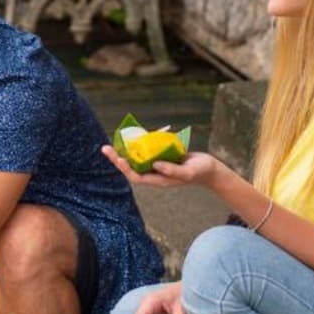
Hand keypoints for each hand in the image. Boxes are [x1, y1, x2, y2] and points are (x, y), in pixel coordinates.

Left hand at [102, 146, 226, 189]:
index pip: (136, 177)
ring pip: (136, 157)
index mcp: (157, 180)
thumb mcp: (187, 172)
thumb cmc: (199, 172)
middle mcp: (153, 173)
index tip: (118, 159)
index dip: (126, 169)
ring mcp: (156, 164)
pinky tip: (133, 134)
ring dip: (125, 150)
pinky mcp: (160, 156)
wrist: (208, 168)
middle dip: (118, 158)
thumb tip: (155, 165)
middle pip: (131, 167)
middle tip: (105, 148)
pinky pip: (146, 150)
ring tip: (112, 141)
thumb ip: (172, 170)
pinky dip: (140, 143)